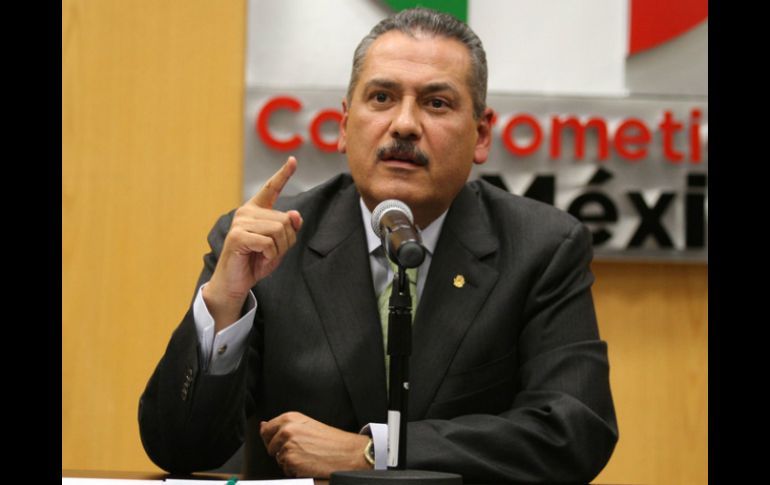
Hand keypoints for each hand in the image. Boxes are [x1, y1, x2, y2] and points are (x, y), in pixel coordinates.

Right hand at [203, 156, 302, 331]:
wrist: (236, 282)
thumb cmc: (256, 261)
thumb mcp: (279, 245)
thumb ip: (288, 229)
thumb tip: (295, 215)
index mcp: (256, 210)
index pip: (271, 188)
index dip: (283, 174)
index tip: (293, 160)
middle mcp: (246, 212)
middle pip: (285, 220)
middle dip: (286, 242)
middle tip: (271, 253)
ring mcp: (240, 223)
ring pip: (279, 231)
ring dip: (278, 250)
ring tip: (264, 257)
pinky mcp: (238, 236)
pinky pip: (268, 243)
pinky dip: (270, 256)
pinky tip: (259, 260)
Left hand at [260, 411, 371, 477]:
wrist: (347, 452)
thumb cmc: (331, 440)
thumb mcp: (306, 424)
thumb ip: (282, 425)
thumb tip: (263, 425)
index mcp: (290, 418)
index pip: (266, 430)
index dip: (272, 439)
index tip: (282, 442)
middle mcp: (286, 429)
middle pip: (269, 446)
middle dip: (280, 451)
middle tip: (301, 450)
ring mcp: (288, 445)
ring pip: (278, 459)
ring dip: (290, 462)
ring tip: (308, 456)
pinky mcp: (291, 461)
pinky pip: (286, 470)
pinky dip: (295, 471)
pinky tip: (309, 464)